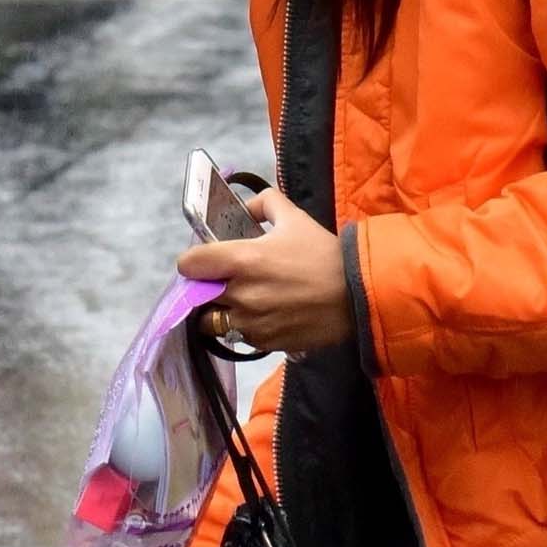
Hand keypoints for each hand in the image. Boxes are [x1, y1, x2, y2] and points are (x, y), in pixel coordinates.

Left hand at [179, 188, 351, 357]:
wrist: (357, 296)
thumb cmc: (325, 255)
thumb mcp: (295, 218)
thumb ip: (263, 204)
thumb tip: (244, 208)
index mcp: (242, 260)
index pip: (189, 264)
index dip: (194, 261)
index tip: (205, 261)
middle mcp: (240, 295)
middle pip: (197, 297)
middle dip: (207, 288)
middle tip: (224, 282)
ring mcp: (251, 323)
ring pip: (214, 322)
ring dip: (221, 312)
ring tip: (241, 303)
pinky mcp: (265, 343)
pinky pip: (240, 337)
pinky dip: (245, 328)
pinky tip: (265, 316)